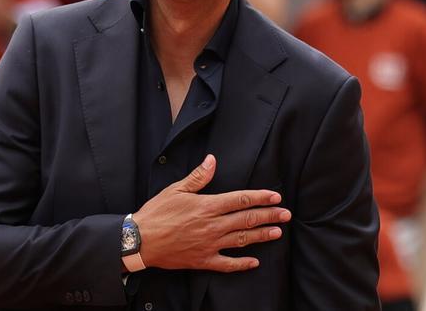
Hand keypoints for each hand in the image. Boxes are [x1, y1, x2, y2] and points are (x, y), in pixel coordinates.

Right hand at [132, 155, 290, 272]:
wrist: (140, 241)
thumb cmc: (156, 213)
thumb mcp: (176, 190)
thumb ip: (198, 177)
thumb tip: (212, 161)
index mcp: (207, 206)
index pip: (241, 200)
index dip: (260, 197)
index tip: (276, 196)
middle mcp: (212, 226)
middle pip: (247, 219)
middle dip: (269, 216)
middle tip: (286, 214)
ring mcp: (209, 244)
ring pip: (242, 240)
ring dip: (261, 235)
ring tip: (278, 232)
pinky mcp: (203, 260)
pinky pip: (227, 264)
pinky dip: (242, 264)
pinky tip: (255, 262)